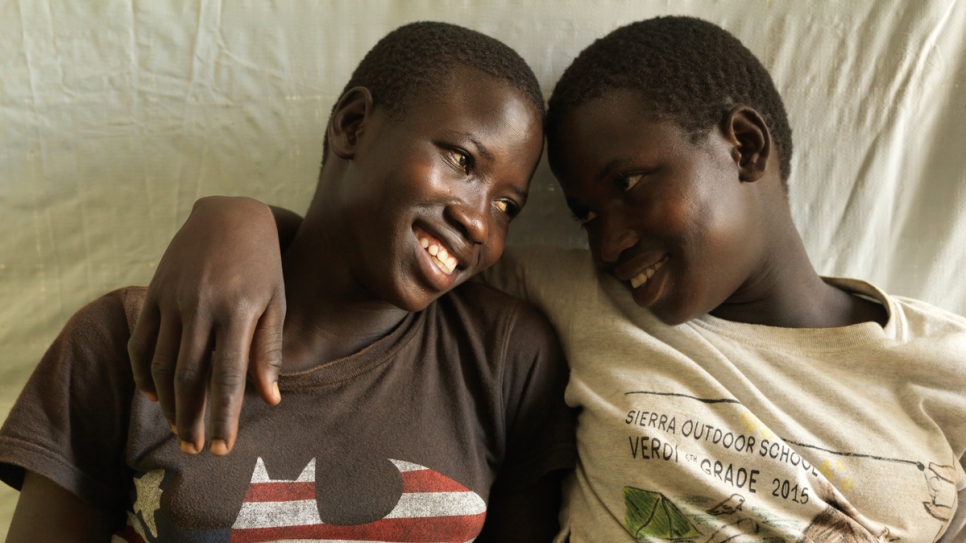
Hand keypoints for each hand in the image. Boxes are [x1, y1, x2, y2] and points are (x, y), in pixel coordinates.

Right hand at [128, 196, 285, 455]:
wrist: (230, 215)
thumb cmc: (262, 265)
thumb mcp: (276, 302)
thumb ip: (269, 351)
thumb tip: (270, 399)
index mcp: (238, 310)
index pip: (228, 376)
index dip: (223, 417)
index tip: (221, 448)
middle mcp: (201, 306)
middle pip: (189, 377)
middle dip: (191, 418)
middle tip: (194, 449)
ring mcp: (172, 298)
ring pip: (161, 364)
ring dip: (167, 403)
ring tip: (178, 428)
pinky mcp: (153, 291)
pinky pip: (140, 342)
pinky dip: (142, 373)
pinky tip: (153, 395)